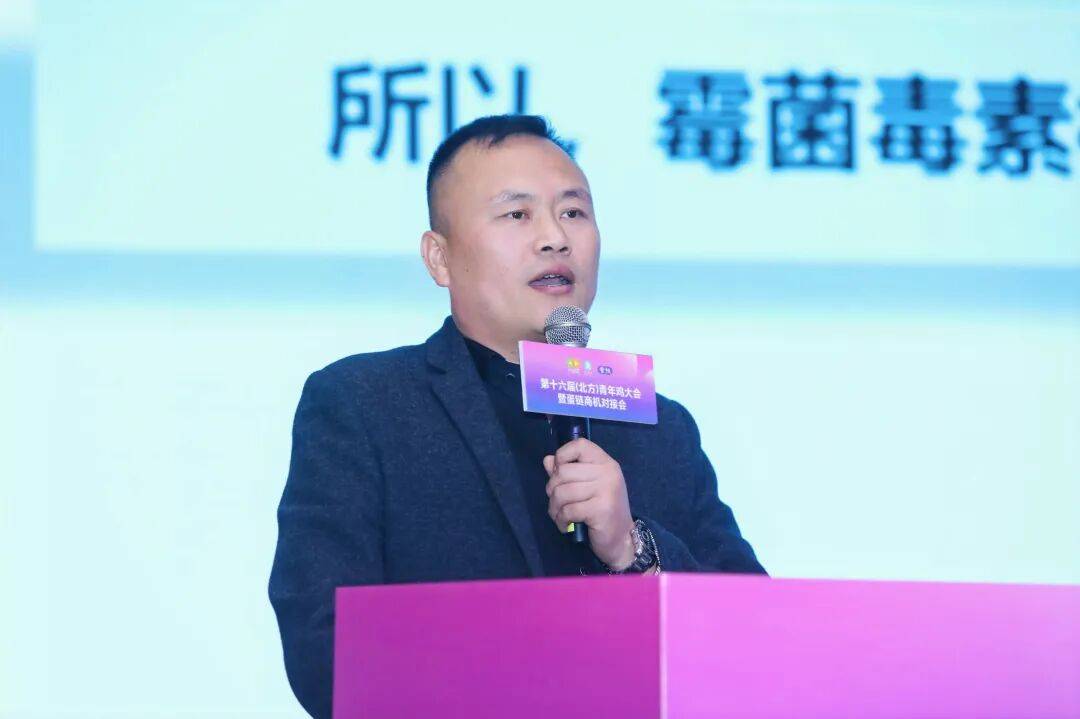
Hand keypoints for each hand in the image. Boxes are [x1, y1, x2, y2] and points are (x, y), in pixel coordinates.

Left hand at [543, 438, 635, 569]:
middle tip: (557, 502)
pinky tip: (566, 525)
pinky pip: (568, 510)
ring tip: (559, 515)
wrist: (620, 538)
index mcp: (605, 462)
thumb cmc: (601, 510)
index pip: (579, 445)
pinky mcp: (601, 509)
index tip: (559, 473)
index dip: (562, 456)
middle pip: (563, 471)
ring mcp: (606, 490)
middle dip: (552, 489)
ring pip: (562, 492)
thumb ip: (566, 472)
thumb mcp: (585, 486)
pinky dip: (561, 520)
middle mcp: (608, 472)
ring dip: (554, 507)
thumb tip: (547, 460)